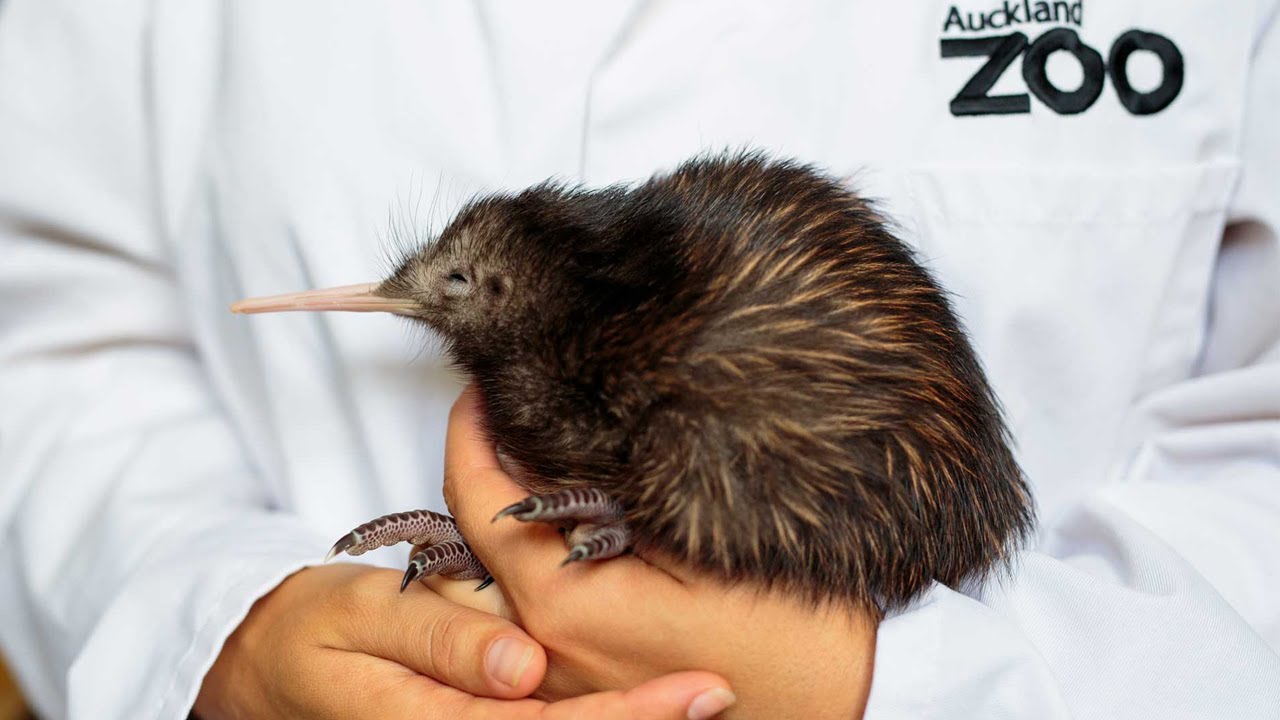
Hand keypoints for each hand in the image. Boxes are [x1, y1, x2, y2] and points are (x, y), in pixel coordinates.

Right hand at [194, 561, 732, 718]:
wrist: (262, 666)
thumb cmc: (310, 631)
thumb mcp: (362, 616)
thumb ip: (442, 638)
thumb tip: (524, 668)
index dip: (629, 716)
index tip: (698, 693)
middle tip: (720, 691)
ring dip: (625, 719)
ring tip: (697, 694)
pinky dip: (591, 714)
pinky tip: (634, 701)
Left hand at [436, 388, 875, 718]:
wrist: (824, 716)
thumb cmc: (792, 635)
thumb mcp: (715, 543)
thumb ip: (621, 495)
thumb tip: (557, 441)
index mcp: (564, 604)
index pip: (479, 501)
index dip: (470, 434)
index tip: (480, 392)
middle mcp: (542, 651)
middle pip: (466, 550)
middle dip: (473, 477)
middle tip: (494, 421)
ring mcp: (557, 680)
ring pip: (486, 590)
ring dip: (490, 528)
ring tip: (517, 471)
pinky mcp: (582, 692)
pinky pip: (520, 623)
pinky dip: (518, 571)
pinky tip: (557, 536)